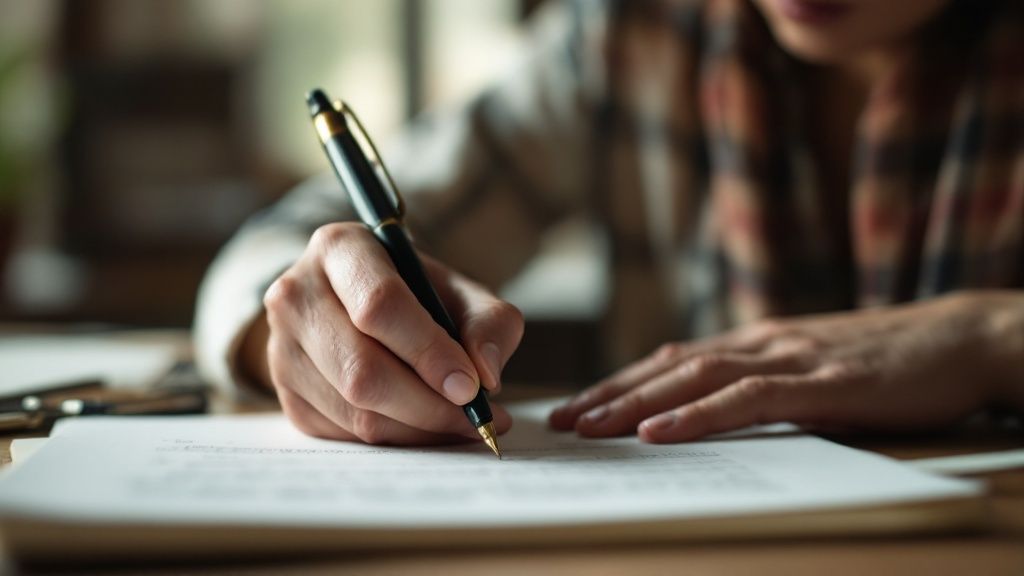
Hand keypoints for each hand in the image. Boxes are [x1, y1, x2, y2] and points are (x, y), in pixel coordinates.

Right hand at [241, 222, 523, 444]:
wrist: (359, 305)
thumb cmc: (417, 295)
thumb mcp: (460, 290)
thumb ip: (489, 322)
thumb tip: (486, 375)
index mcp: (339, 249)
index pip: (378, 305)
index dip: (428, 351)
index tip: (471, 386)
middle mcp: (296, 295)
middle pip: (361, 368)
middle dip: (428, 404)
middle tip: (477, 419)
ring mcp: (282, 348)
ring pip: (354, 409)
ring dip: (418, 429)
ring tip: (463, 426)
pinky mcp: (286, 394)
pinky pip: (344, 434)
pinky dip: (396, 440)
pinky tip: (426, 428)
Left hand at [550, 291, 1023, 442]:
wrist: (963, 337)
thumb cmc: (892, 360)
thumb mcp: (817, 367)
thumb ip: (771, 382)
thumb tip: (720, 406)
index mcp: (759, 342)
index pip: (673, 360)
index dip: (621, 383)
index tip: (580, 406)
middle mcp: (762, 343)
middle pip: (668, 367)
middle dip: (610, 394)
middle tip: (561, 422)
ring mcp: (790, 358)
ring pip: (694, 378)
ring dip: (635, 403)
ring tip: (589, 427)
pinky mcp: (822, 382)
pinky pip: (746, 399)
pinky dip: (696, 415)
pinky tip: (659, 433)